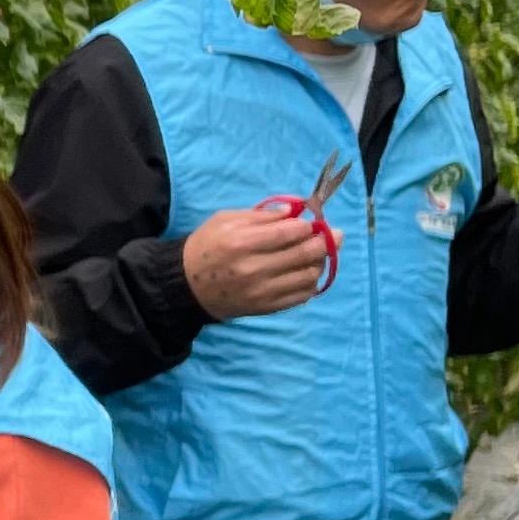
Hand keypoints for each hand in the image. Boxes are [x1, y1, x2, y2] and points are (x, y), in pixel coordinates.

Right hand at [183, 202, 332, 319]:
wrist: (186, 285)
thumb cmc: (206, 246)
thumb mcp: (225, 220)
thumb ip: (261, 215)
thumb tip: (294, 211)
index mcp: (241, 242)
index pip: (290, 232)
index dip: (308, 225)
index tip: (313, 221)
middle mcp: (254, 269)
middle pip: (305, 253)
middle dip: (325, 240)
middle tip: (332, 234)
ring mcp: (262, 292)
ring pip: (309, 275)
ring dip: (320, 261)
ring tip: (317, 253)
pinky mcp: (266, 308)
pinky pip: (302, 295)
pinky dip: (311, 282)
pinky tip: (306, 271)